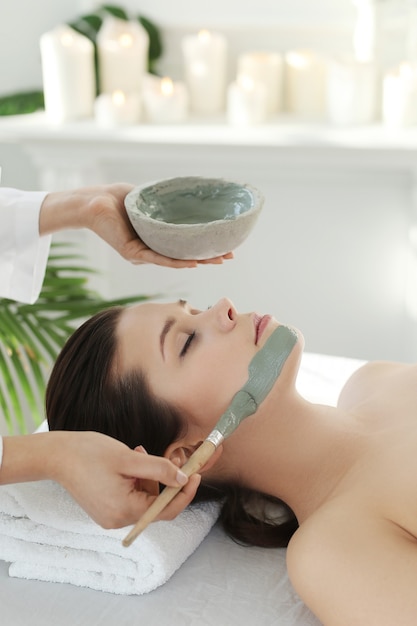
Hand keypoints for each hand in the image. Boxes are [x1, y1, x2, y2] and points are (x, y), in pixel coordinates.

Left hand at [40, 184, 233, 267]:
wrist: (93, 201)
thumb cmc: (118, 199)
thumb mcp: (151, 201)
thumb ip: (168, 203)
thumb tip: (194, 193)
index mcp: (157, 240)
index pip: (186, 245)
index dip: (206, 246)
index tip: (225, 245)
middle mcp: (151, 251)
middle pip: (186, 255)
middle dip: (209, 256)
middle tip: (230, 255)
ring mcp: (143, 254)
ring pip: (176, 259)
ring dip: (199, 260)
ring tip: (218, 259)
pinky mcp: (133, 253)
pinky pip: (159, 258)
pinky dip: (177, 261)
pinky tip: (194, 262)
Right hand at [53, 431, 200, 528]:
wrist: (57, 455)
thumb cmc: (90, 453)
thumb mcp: (130, 458)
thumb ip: (159, 469)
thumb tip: (183, 479)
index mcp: (124, 511)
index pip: (166, 510)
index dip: (184, 492)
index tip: (196, 474)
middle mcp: (117, 520)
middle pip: (155, 505)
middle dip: (164, 481)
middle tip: (167, 457)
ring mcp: (109, 517)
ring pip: (143, 499)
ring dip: (148, 478)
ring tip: (136, 454)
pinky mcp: (105, 509)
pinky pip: (130, 498)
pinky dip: (136, 481)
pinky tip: (128, 462)